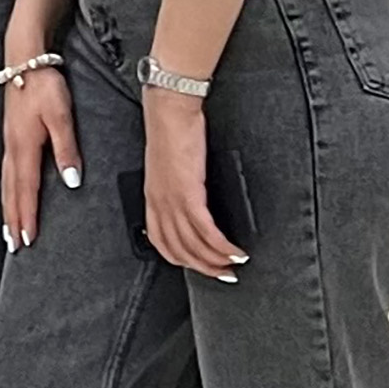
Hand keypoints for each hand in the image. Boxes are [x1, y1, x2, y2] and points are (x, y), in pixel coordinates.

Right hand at [0, 47, 81, 252]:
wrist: (24, 59)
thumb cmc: (44, 84)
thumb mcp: (61, 116)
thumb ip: (66, 149)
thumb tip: (70, 181)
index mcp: (25, 147)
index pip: (27, 190)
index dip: (27, 216)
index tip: (28, 239)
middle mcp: (13, 149)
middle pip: (11, 193)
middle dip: (14, 220)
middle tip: (15, 245)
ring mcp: (9, 143)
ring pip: (6, 184)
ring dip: (8, 209)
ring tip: (9, 230)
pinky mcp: (11, 137)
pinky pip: (7, 173)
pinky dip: (8, 191)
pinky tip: (10, 196)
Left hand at [138, 90, 245, 280]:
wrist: (170, 113)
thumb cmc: (173, 134)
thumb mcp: (170, 167)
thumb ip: (178, 188)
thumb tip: (197, 203)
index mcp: (152, 199)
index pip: (162, 242)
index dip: (181, 260)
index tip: (201, 267)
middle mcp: (159, 204)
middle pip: (179, 250)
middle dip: (203, 267)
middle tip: (224, 275)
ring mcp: (172, 200)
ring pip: (193, 245)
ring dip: (217, 260)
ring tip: (235, 266)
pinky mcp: (188, 194)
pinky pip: (206, 231)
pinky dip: (222, 246)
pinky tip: (235, 252)